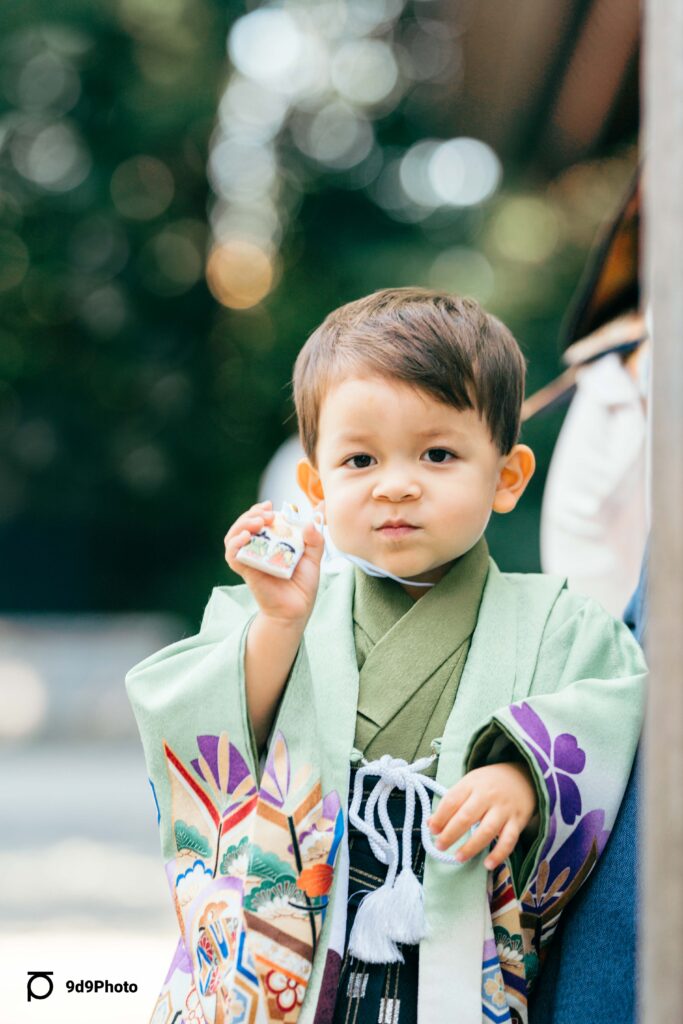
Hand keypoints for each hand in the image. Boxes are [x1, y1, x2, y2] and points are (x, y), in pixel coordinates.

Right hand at [224, 500, 324, 626]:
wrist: (297, 610)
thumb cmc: (303, 585)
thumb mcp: (313, 558)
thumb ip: (315, 539)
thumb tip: (311, 521)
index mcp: (271, 541)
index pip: (258, 519)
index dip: (260, 510)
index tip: (271, 506)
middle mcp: (258, 548)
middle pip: (244, 524)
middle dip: (252, 514)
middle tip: (267, 514)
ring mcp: (250, 559)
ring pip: (233, 536)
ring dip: (242, 524)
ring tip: (258, 523)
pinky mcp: (246, 571)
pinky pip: (232, 555)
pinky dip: (235, 544)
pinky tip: (246, 537)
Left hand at [427, 761, 536, 870]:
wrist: (524, 776)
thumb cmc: (490, 783)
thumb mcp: (469, 784)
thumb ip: (452, 802)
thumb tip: (430, 824)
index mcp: (472, 784)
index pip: (452, 800)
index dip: (440, 816)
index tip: (432, 830)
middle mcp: (487, 796)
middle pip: (466, 816)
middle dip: (451, 833)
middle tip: (439, 846)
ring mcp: (503, 809)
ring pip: (486, 830)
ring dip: (471, 846)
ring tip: (458, 857)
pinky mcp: (518, 822)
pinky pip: (509, 840)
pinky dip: (499, 854)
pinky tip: (488, 864)